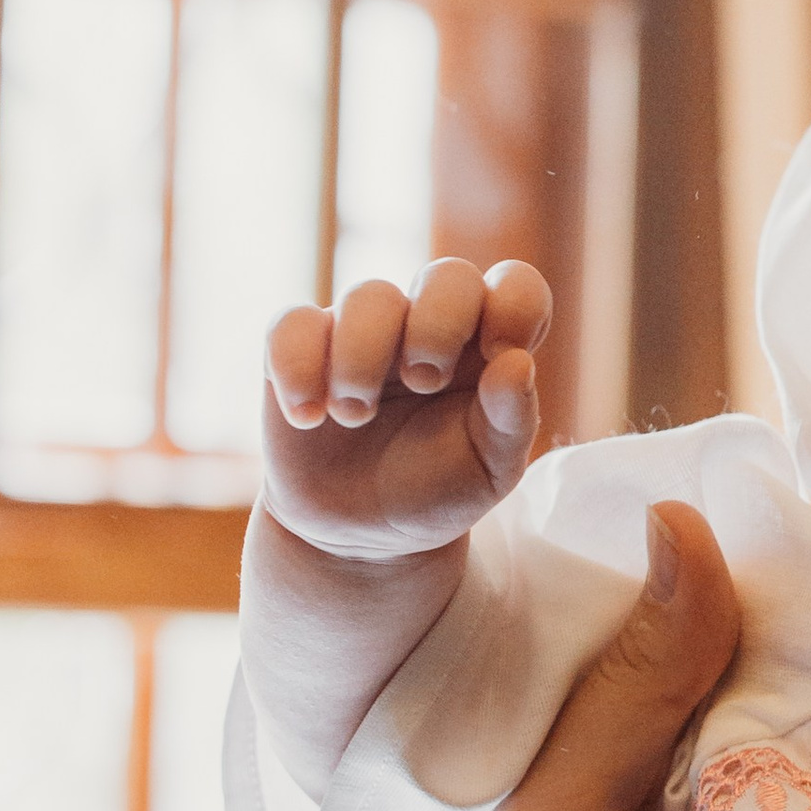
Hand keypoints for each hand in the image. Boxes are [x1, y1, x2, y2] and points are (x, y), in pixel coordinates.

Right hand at [263, 259, 551, 561]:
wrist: (359, 535)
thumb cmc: (435, 489)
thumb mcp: (488, 470)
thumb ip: (512, 418)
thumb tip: (518, 361)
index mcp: (486, 348)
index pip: (516, 286)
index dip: (514, 303)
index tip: (499, 352)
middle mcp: (429, 326)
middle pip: (447, 275)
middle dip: (439, 324)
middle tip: (423, 382)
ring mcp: (365, 333)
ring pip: (367, 295)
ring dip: (363, 356)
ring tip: (355, 416)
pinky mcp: (303, 350)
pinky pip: (292, 323)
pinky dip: (297, 365)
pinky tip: (308, 416)